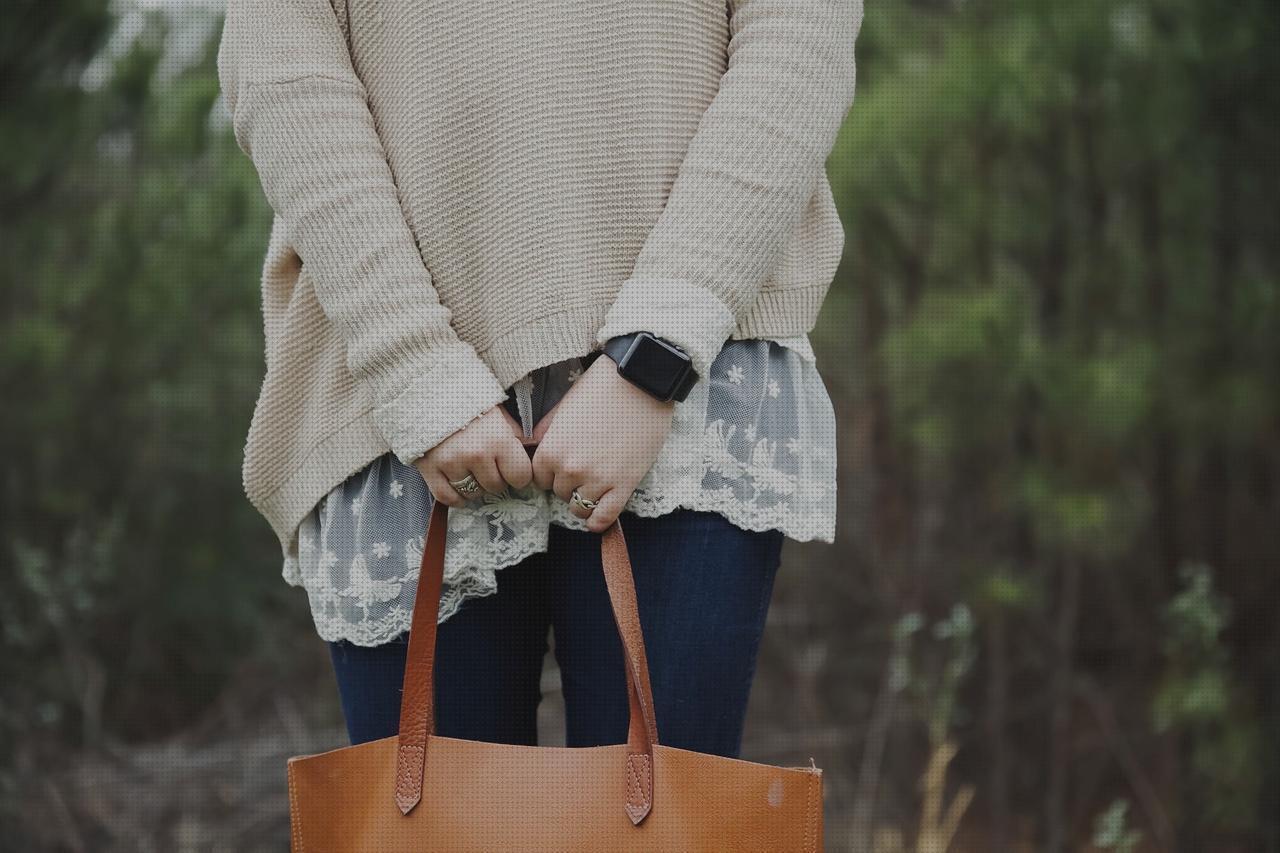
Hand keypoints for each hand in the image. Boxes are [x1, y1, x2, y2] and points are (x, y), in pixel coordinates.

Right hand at [413, 404, 531, 506]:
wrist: (429, 388)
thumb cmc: (469, 400)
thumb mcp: (499, 413)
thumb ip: (515, 435)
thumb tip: (530, 451)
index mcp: (499, 439)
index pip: (521, 477)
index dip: (518, 474)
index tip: (512, 468)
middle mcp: (477, 454)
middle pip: (496, 486)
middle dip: (495, 477)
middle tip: (488, 464)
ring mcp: (451, 463)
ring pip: (473, 493)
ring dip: (475, 486)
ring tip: (472, 470)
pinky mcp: (429, 469)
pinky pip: (447, 497)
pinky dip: (455, 497)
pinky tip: (458, 485)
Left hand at [530, 354, 674, 531]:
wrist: (639, 382)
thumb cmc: (599, 389)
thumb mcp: (562, 409)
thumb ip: (545, 434)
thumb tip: (531, 448)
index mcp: (550, 451)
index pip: (539, 479)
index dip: (551, 472)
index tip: (562, 465)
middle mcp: (570, 470)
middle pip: (559, 493)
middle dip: (568, 483)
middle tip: (584, 467)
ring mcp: (598, 480)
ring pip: (580, 508)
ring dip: (584, 500)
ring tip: (592, 488)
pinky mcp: (624, 485)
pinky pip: (605, 516)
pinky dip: (599, 522)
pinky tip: (597, 519)